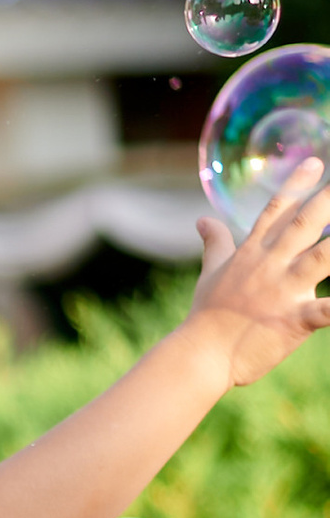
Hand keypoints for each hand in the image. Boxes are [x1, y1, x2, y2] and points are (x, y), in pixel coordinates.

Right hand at [186, 157, 329, 386]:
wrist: (201, 355)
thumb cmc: (205, 316)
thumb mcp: (209, 273)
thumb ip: (215, 243)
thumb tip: (202, 219)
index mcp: (253, 253)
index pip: (277, 210)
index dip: (297, 184)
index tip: (316, 162)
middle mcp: (271, 265)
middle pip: (306, 223)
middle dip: (329, 201)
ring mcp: (283, 291)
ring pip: (323, 257)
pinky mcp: (295, 320)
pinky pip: (327, 310)